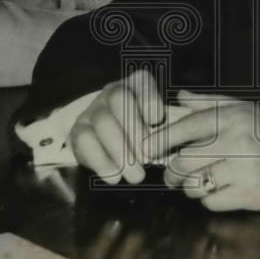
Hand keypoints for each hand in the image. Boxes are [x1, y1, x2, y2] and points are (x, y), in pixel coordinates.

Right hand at [68, 69, 163, 184]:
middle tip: (147, 158)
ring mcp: (93, 109)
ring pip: (102, 122)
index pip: (142, 81)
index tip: (157, 120)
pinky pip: (84, 141)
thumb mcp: (162, 125)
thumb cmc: (147, 133)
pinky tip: (114, 177)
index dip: (149, 99)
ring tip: (136, 176)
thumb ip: (170, 125)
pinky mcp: (78, 130)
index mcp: (137, 84)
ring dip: (120, 151)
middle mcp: (113, 91)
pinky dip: (101, 161)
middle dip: (134, 130)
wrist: (114, 144)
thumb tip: (180, 135)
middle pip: (119, 99)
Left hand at [148, 90, 259, 211]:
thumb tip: (178, 99)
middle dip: (170, 170)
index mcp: (233, 117)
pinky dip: (209, 199)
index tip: (143, 147)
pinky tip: (220, 190)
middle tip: (170, 172)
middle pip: (182, 161)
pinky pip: (211, 202)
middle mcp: (236, 142)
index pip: (184, 127)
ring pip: (194, 185)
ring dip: (190, 185)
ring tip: (200, 180)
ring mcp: (243, 171)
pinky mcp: (250, 196)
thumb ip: (211, 104)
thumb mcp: (248, 108)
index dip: (158, 139)